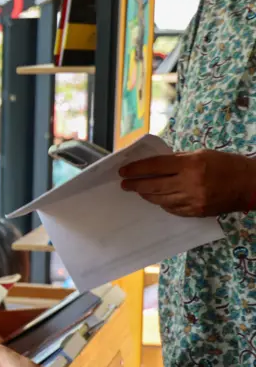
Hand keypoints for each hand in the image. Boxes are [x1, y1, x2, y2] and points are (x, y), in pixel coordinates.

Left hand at [119, 150, 255, 217]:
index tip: (123, 172)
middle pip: (153, 186)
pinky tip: (157, 199)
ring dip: (146, 195)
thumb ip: (177, 160)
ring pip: (159, 200)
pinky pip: (171, 209)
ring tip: (138, 191)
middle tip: (125, 184)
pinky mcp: (195, 212)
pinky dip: (162, 203)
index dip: (136, 169)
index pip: (155, 167)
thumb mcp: (201, 154)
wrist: (249, 185)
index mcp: (191, 165)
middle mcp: (189, 183)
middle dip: (135, 185)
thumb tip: (153, 165)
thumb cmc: (225, 165)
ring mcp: (192, 200)